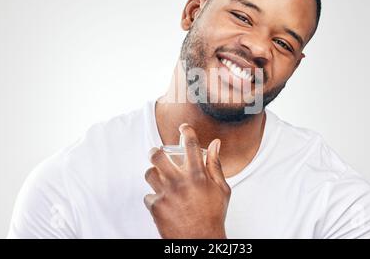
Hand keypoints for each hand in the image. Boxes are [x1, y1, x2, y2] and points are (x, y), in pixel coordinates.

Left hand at [144, 123, 230, 238]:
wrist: (200, 240)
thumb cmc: (213, 216)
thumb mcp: (222, 189)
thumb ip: (216, 165)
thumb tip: (216, 144)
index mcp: (198, 175)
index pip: (191, 145)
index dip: (186, 131)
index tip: (184, 128)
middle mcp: (180, 182)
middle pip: (157, 155)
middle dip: (155, 151)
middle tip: (156, 152)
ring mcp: (166, 194)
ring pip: (149, 173)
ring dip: (153, 174)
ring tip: (159, 178)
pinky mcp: (156, 207)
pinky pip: (148, 196)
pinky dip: (154, 198)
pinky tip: (163, 202)